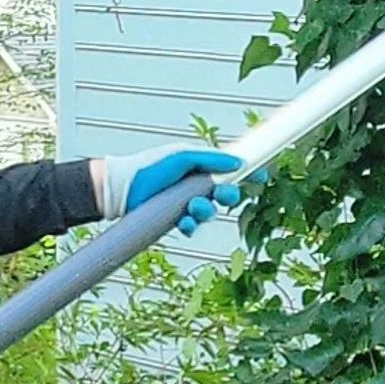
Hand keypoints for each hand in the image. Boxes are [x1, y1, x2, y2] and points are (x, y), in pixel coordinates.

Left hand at [112, 147, 244, 234]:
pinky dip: (190, 225)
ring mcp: (187, 204)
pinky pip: (193, 227)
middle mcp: (196, 186)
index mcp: (201, 167)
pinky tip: (182, 221)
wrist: (123, 189)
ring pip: (210, 212)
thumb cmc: (150, 167)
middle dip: (228, 196)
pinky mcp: (176, 220)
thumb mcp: (182, 156)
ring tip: (192, 208)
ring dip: (206, 211)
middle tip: (223, 194)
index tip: (261, 175)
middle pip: (226, 194)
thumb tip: (239, 161)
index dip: (247, 173)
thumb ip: (212, 158)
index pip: (231, 170)